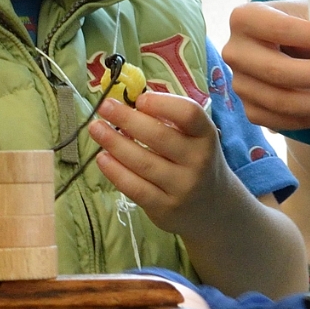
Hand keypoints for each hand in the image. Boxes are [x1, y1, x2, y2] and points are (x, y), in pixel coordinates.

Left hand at [89, 90, 307, 295]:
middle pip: (159, 137)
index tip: (139, 99)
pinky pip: (135, 187)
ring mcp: (183, 187)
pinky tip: (101, 158)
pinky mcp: (165, 208)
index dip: (162, 103)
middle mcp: (199, 161)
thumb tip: (127, 100)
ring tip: (96, 129)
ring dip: (114, 143)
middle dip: (127, 119)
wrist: (213, 207)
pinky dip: (115, 171)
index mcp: (206, 135)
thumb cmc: (194, 160)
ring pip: (143, 162)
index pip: (189, 114)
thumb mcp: (194, 138)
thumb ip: (169, 119)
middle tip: (104, 106)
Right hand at [221, 0, 309, 129]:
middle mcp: (234, 53)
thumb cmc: (302, 22)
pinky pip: (285, 121)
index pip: (279, 28)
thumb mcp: (309, 11)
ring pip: (283, 102)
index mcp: (244, 18)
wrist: (284, 44)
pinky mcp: (251, 110)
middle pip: (278, 72)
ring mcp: (239, 85)